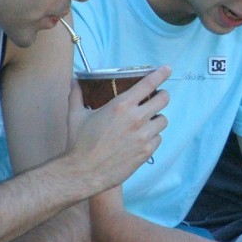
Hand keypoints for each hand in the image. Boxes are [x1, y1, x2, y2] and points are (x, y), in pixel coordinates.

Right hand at [66, 66, 169, 193]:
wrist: (83, 172)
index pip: (149, 83)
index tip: (167, 69)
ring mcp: (143, 136)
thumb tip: (74, 80)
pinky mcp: (146, 152)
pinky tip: (142, 138)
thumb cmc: (79, 143)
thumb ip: (77, 95)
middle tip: (156, 98)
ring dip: (156, 118)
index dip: (160, 74)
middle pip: (163, 99)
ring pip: (163, 120)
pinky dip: (153, 136)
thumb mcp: (75, 115)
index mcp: (121, 105)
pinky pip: (159, 138)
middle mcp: (136, 118)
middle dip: (161, 96)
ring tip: (146, 121)